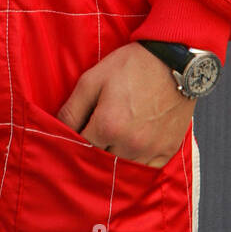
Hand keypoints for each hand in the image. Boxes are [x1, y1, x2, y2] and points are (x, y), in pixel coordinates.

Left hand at [57, 41, 194, 167]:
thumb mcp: (93, 79)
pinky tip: (131, 147)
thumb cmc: (132, 66)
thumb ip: (72, 108)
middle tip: (95, 133)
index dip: (75, 140)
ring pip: (122, 168)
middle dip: (93, 150)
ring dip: (114, 157)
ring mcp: (150, 150)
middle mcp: (129, 143)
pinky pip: (146, 170)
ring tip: (113, 138)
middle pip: (101, 160)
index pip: (81, 147)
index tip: (77, 131)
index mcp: (108, 125)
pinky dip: (136, 163)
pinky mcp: (167, 151)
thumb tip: (57, 128)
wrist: (173, 61)